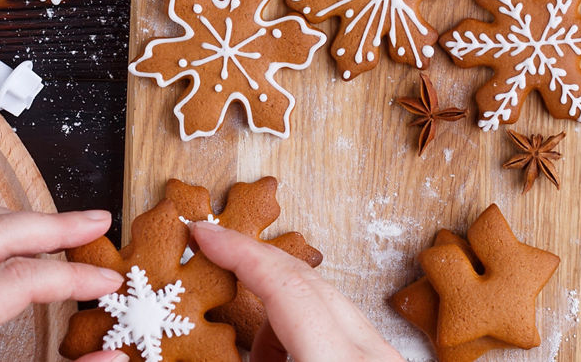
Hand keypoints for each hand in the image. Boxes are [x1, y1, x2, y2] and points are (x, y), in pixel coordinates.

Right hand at [189, 220, 401, 361]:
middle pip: (306, 283)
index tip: (204, 232)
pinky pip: (338, 327)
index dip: (240, 252)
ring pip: (323, 304)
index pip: (285, 284)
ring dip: (278, 316)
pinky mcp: (381, 359)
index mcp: (337, 360)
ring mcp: (382, 354)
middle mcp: (370, 352)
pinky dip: (302, 331)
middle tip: (213, 259)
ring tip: (253, 354)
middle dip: (254, 272)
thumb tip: (197, 343)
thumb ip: (236, 357)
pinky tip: (280, 358)